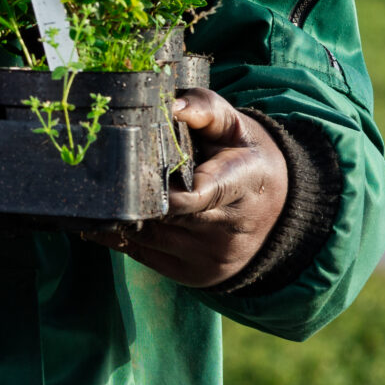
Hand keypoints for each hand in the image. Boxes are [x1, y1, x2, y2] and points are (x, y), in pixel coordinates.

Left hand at [117, 89, 287, 288]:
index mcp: (243, 184)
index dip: (163, 189)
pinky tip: (113, 216)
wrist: (279, 210)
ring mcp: (213, 257)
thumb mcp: (234, 125)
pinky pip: (144, 255)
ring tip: (104, 192)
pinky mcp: (196, 276)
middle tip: (105, 173)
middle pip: (165, 216)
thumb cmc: (244, 157)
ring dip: (123, 216)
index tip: (136, 172)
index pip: (198, 194)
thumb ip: (204, 109)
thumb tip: (171, 108)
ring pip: (148, 237)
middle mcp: (230, 228)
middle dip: (134, 195)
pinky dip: (124, 235)